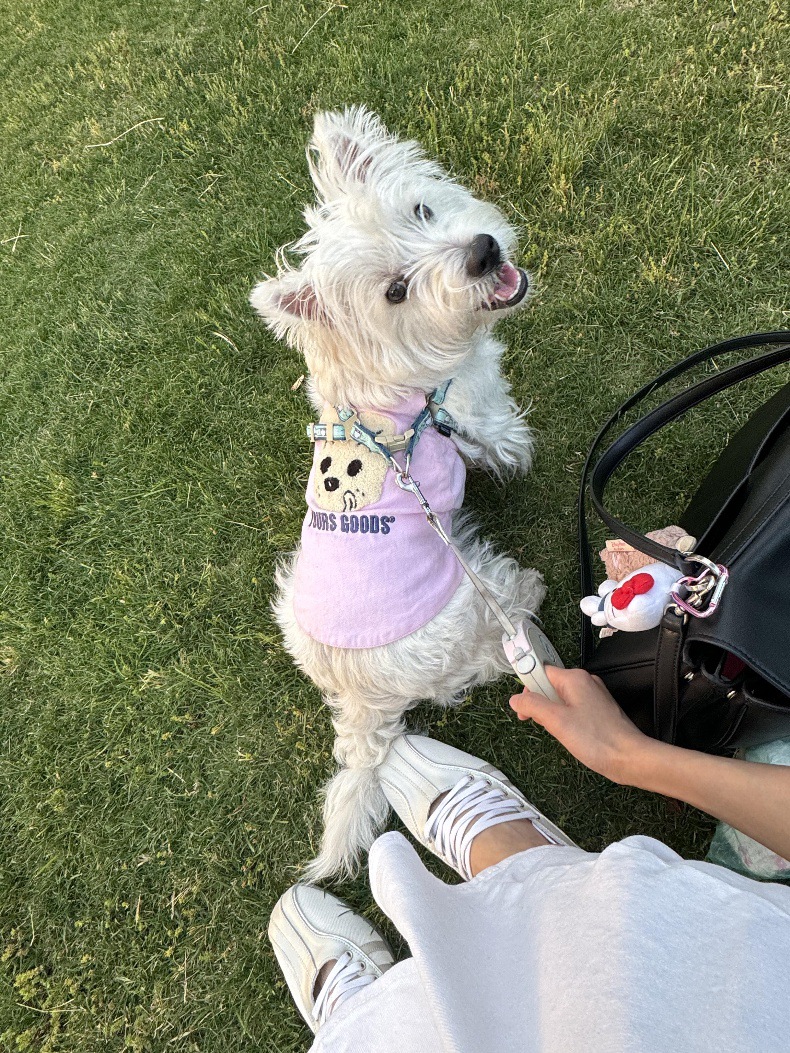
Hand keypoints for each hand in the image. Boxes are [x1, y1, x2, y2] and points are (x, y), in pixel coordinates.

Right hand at [509, 667, 651, 784]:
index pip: (541, 672)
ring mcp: (594, 696)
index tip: (524, 709)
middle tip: (539, 724)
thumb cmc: (596, 739)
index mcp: (575, 678)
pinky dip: (565, 720)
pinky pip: (573, 709)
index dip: (528, 689)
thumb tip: (515, 700)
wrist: (630, 758)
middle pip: (550, 685)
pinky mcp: (599, 711)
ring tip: (558, 732)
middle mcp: (586, 682)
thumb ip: (533, 706)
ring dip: (552, 714)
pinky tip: (569, 735)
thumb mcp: (556, 721)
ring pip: (561, 699)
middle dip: (539, 704)